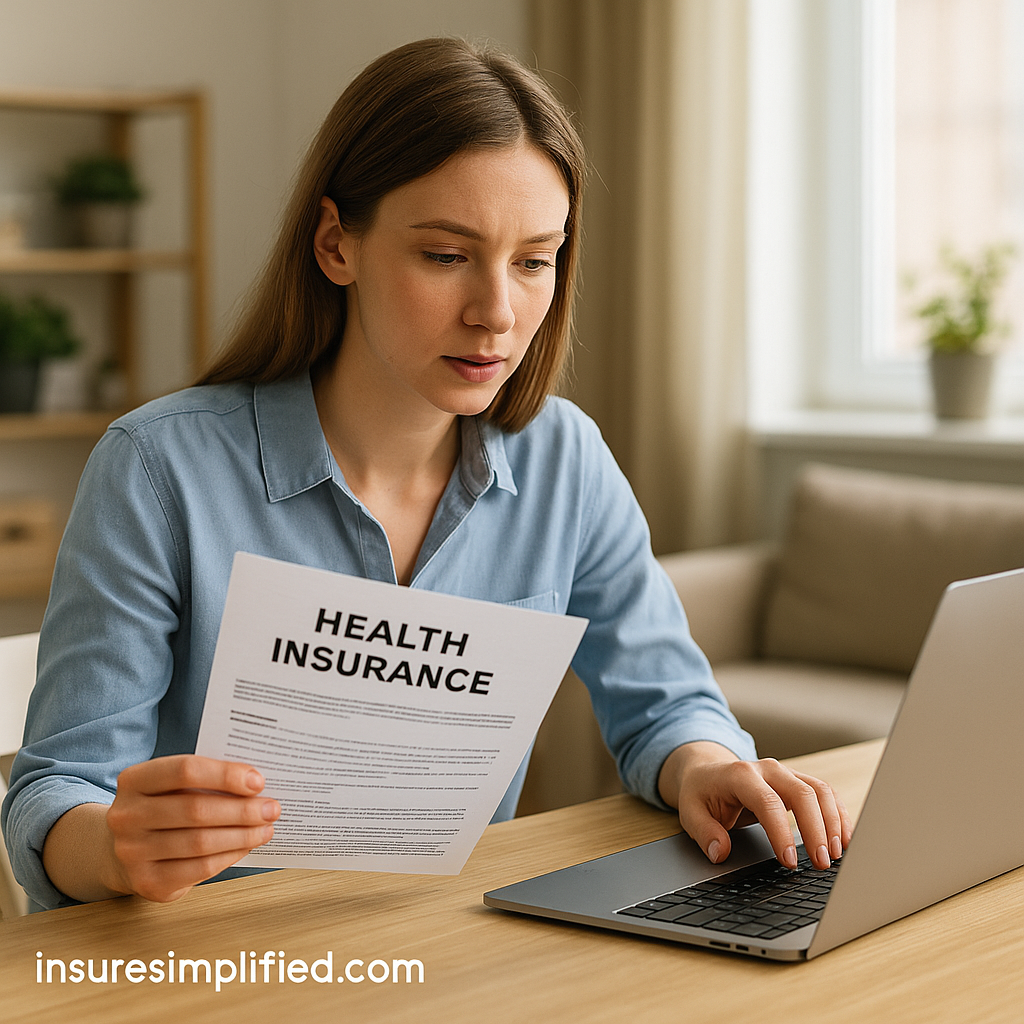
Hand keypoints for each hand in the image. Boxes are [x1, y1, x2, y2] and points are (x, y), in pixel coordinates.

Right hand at [102, 754, 279, 901]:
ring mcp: (132, 852)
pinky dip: (230, 856)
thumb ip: (205, 779)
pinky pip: (199, 869)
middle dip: (242, 809)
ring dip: (242, 835)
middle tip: (272, 808)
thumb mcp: (171, 785)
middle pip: (196, 809)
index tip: (258, 781)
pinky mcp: (146, 882)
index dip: (225, 775)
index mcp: (134, 780)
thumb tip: (256, 784)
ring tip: (266, 828)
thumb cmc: (162, 808)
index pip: (186, 770)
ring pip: (200, 842)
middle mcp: (127, 815)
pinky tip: (247, 846)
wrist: (122, 849)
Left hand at [657, 742, 851, 870]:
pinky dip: (839, 814)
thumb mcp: (690, 812)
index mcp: (740, 775)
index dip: (782, 833)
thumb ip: (704, 833)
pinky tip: (844, 839)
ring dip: (833, 822)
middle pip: (803, 793)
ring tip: (836, 854)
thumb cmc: (701, 793)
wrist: (707, 772)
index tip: (790, 862)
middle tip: (822, 863)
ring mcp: (785, 772)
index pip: (767, 802)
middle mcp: (767, 769)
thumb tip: (720, 852)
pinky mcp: (797, 781)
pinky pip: (825, 793)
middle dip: (817, 829)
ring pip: (820, 791)